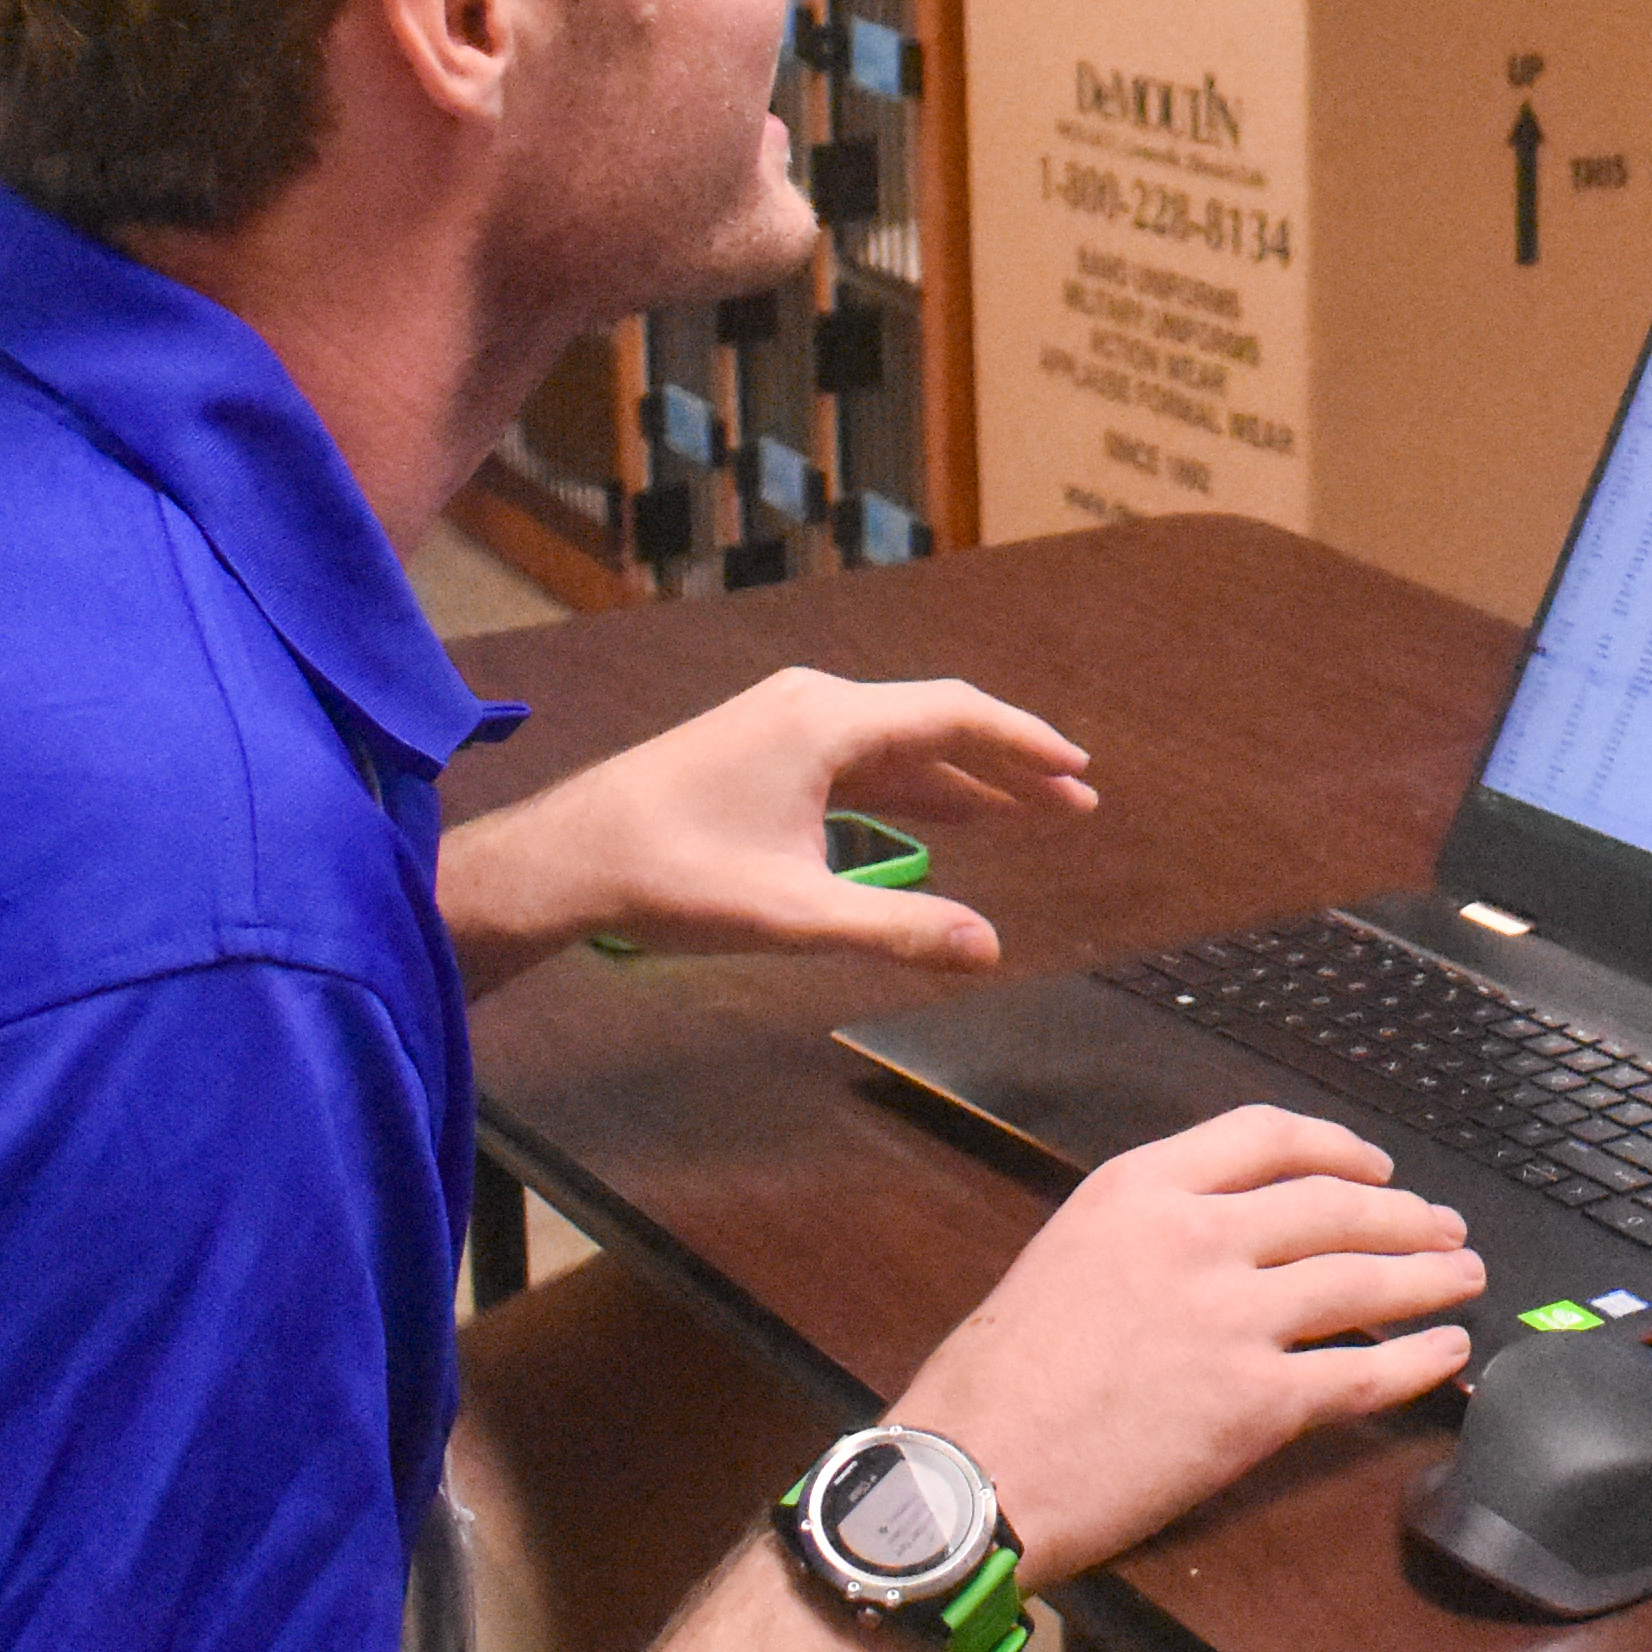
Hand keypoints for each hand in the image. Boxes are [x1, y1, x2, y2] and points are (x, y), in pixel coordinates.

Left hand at [441, 665, 1094, 979]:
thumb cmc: (675, 878)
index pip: (955, 715)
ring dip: (963, 777)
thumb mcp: (796, 913)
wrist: (570, 856)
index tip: (1081, 775)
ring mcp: (785, 719)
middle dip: (1009, 764)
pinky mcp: (764, 745)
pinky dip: (913, 785)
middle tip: (1078, 801)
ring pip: (899, 742)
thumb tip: (989, 949)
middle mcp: (813, 702)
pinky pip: (861, 756)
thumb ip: (899, 928)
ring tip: (1030, 811)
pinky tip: (945, 815)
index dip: (1027, 745)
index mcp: (828, 721)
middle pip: (936, 722)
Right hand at [890, 1106, 1484, 1582]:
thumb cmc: (998, 1381)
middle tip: (1442, 1224)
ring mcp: (1233, 1318)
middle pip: (1332, 1206)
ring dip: (1428, 1276)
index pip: (1265, 1135)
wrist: (975, 1472)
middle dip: (1403, 1214)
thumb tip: (1226, 1241)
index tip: (1373, 1166)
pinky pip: (1363, 1372)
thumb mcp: (1066, 1253)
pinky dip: (1418, 1360)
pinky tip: (1448, 1352)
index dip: (1336, 1148)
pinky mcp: (1257, 1402)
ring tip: (1464, 1275)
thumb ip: (1149, 1232)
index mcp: (1140, 1189)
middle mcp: (1196, 1237)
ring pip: (1362, 1281)